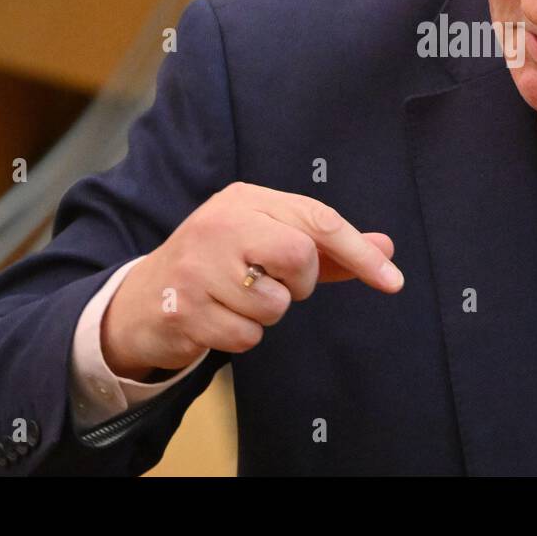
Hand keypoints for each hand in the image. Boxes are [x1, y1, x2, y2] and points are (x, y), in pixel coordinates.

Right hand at [101, 182, 400, 378]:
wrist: (143, 299)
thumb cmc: (221, 266)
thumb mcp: (269, 242)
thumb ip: (328, 248)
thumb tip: (386, 248)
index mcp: (246, 199)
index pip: (318, 220)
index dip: (360, 252)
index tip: (393, 281)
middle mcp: (220, 223)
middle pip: (299, 257)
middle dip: (298, 283)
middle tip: (273, 283)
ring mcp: (199, 265)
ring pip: (275, 304)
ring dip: (265, 314)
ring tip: (236, 300)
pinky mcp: (185, 308)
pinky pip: (247, 336)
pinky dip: (241, 336)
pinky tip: (217, 319)